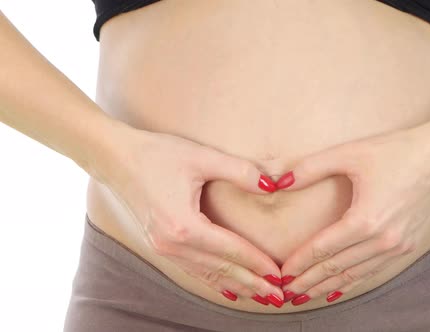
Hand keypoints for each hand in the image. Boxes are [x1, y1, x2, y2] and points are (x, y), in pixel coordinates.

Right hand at [98, 129, 284, 306]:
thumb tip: (272, 185)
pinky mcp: (160, 245)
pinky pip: (192, 270)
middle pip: (221, 270)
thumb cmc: (157, 154)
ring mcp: (163, 248)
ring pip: (207, 275)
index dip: (257, 263)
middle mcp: (172, 243)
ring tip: (260, 295)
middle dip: (252, 284)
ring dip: (236, 285)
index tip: (279, 275)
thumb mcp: (201, 157)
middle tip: (278, 296)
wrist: (116, 158)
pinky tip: (228, 288)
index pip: (230, 250)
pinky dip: (213, 281)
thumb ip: (239, 171)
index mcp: (184, 224)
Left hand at [275, 127, 429, 304]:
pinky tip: (339, 289)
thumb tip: (280, 181)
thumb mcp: (350, 153)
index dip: (300, 263)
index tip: (282, 274)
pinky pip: (373, 271)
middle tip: (287, 292)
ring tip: (307, 295)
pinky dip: (353, 282)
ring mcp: (397, 247)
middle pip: (336, 268)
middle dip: (309, 281)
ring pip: (355, 275)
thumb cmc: (396, 152)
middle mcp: (382, 240)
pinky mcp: (407, 246)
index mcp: (365, 220)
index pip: (323, 249)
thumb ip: (311, 168)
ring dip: (329, 287)